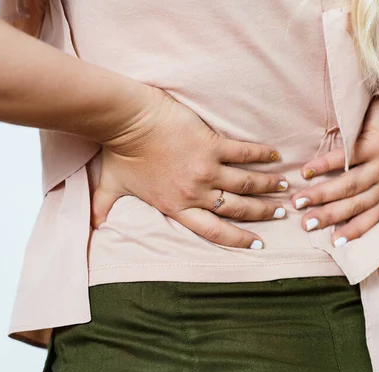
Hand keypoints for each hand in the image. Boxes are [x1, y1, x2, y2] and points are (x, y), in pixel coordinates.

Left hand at [92, 85, 287, 248]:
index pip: (214, 231)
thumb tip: (93, 227)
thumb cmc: (119, 153)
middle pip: (237, 208)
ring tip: (284, 189)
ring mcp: (206, 168)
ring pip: (245, 182)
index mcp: (177, 206)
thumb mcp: (111, 187)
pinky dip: (260, 155)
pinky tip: (275, 156)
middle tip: (281, 214)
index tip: (258, 243)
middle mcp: (195, 192)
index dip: (238, 239)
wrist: (126, 121)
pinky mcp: (211, 144)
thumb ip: (105, 210)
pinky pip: (243, 153)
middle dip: (262, 213)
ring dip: (267, 186)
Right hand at [291, 97, 378, 246]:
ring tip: (299, 200)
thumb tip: (332, 206)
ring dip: (322, 195)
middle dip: (328, 216)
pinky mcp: (373, 143)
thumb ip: (365, 188)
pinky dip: (323, 165)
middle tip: (305, 224)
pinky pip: (344, 157)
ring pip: (349, 185)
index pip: (372, 217)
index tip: (333, 244)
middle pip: (355, 205)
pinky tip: (306, 171)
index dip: (353, 231)